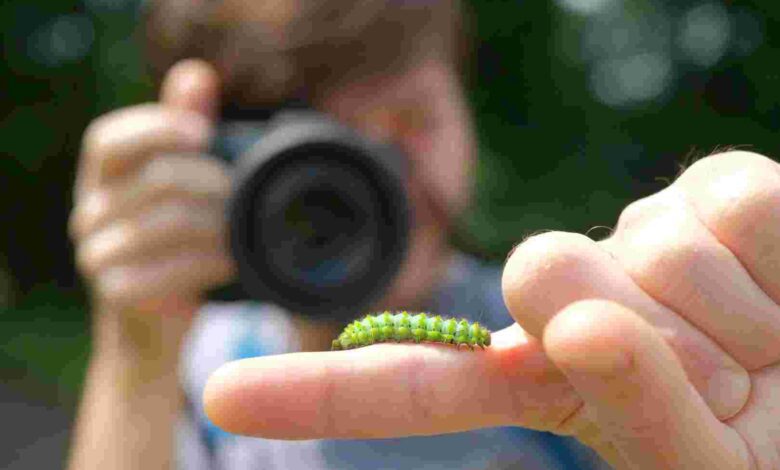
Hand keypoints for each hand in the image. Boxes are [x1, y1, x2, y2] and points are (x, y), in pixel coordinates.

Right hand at [70, 59, 234, 319]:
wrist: (155, 327)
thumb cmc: (175, 246)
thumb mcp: (181, 186)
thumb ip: (185, 130)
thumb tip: (197, 73)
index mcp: (102, 179)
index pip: (108, 139)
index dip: (154, 128)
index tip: (203, 132)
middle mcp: (89, 213)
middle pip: (153, 180)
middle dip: (211, 183)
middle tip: (245, 194)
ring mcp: (97, 256)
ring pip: (165, 224)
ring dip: (218, 225)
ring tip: (245, 230)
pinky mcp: (116, 293)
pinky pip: (168, 270)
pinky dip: (209, 263)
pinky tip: (231, 263)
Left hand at [202, 151, 778, 468]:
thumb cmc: (778, 442)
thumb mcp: (709, 461)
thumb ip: (635, 413)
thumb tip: (580, 321)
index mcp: (555, 378)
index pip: (423, 385)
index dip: (324, 392)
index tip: (225, 396)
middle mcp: (581, 296)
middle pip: (535, 275)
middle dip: (639, 334)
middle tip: (726, 376)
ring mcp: (641, 235)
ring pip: (639, 248)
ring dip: (729, 316)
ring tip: (771, 341)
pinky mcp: (714, 190)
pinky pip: (729, 211)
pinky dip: (778, 268)